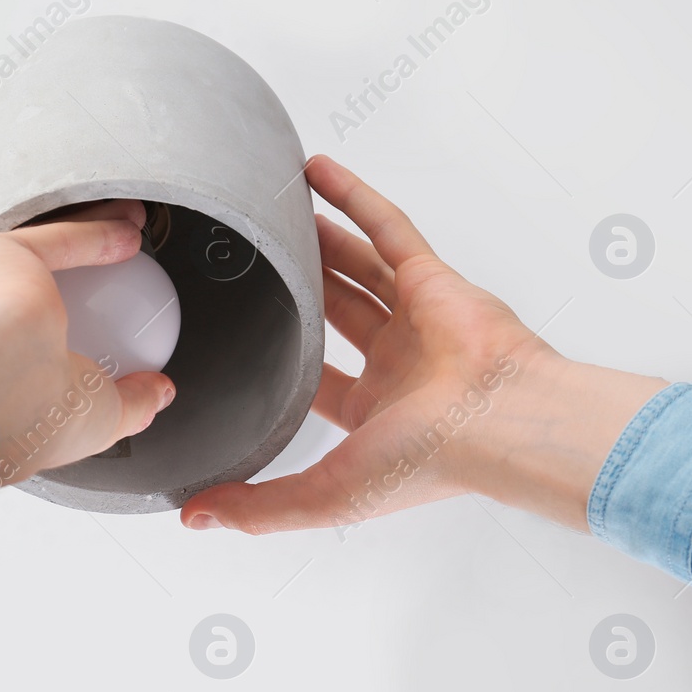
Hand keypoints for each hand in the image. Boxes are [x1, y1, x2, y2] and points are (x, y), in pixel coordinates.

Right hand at [0, 199, 174, 487]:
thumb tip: (159, 392)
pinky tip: (129, 233)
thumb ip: (129, 403)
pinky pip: (55, 240)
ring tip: (130, 236)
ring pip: (39, 253)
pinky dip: (95, 236)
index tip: (92, 337)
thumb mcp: (94, 422)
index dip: (51, 336)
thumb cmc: (25, 422)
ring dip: (88, 240)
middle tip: (109, 282)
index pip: (11, 345)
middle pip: (19, 288)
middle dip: (66, 276)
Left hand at [179, 156, 668, 533]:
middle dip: (300, 288)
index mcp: (379, 413)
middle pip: (337, 313)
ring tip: (276, 211)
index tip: (244, 338)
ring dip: (321, 239)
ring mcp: (418, 317)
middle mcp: (401, 364)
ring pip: (358, 267)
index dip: (284, 361)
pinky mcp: (433, 278)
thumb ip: (260, 507)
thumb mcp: (326, 497)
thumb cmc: (429, 461)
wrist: (498, 419)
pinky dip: (354, 199)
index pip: (321, 382)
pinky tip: (317, 173)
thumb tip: (193, 518)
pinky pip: (389, 229)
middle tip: (254, 260)